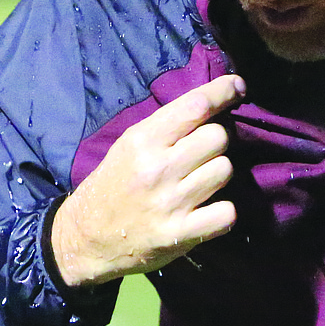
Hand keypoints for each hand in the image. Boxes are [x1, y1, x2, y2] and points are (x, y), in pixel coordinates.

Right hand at [51, 75, 244, 286]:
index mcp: (143, 140)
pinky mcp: (181, 233)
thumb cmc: (114, 184)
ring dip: (218, 175)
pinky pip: (227, 212)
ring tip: (199, 183)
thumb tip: (214, 102)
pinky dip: (223, 212)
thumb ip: (168, 126)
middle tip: (202, 154)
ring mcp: (171, 202)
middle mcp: (158, 168)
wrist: (86, 238)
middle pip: (219, 137)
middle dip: (217, 142)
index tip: (238, 87)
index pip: (196, 105)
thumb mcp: (130, 145)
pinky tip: (206, 210)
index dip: (224, 91)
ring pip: (225, 170)